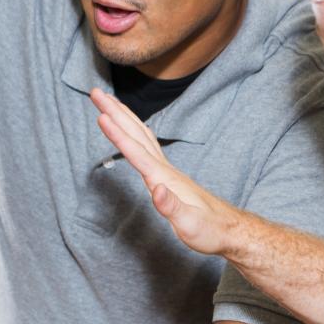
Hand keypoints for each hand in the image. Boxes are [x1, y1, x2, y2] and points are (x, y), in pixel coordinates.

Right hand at [90, 88, 239, 256]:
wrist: (228, 229)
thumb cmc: (209, 230)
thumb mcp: (190, 225)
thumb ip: (172, 207)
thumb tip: (155, 189)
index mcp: (164, 179)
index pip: (137, 152)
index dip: (117, 135)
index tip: (101, 115)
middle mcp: (164, 169)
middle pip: (136, 133)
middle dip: (115, 112)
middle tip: (95, 93)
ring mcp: (166, 170)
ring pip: (141, 134)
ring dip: (123, 115)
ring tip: (107, 100)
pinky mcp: (166, 174)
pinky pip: (146, 144)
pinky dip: (134, 130)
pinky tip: (130, 127)